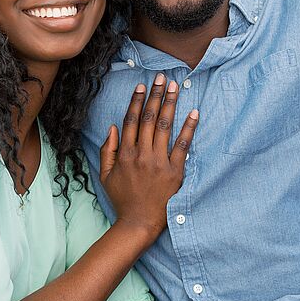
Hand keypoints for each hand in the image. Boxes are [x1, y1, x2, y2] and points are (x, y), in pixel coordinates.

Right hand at [99, 73, 198, 242]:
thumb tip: (112, 127)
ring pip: (164, 126)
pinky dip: (189, 128)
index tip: (141, 85)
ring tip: (175, 86)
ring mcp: (159, 162)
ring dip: (170, 104)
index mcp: (125, 154)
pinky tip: (193, 113)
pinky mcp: (175, 171)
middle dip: (155, 95)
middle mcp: (142, 154)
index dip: (136, 100)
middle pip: (148, 118)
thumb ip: (107, 150)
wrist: (138, 222)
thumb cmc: (122, 199)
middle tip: (161, 77)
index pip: (130, 120)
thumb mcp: (105, 175)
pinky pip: (183, 146)